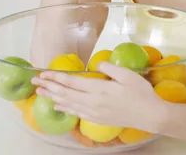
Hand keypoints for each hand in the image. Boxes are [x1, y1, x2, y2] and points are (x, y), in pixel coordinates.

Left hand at [31, 61, 169, 133]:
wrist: (151, 115)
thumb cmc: (140, 92)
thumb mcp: (126, 75)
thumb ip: (108, 68)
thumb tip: (95, 66)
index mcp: (99, 89)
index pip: (71, 82)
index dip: (56, 77)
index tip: (43, 72)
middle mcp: (93, 102)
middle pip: (65, 93)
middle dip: (49, 86)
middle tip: (34, 81)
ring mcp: (94, 112)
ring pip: (68, 104)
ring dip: (53, 97)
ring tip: (40, 93)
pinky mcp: (98, 119)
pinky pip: (77, 113)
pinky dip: (65, 109)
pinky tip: (57, 106)